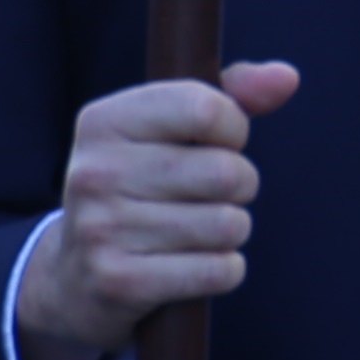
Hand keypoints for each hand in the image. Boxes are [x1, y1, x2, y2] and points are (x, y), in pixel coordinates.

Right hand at [13, 64, 305, 359]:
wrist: (73, 276)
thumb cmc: (139, 188)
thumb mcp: (168, 131)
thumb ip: (230, 95)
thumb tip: (286, 77)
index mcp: (103, 121)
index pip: (204, 109)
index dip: (233, 128)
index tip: (221, 142)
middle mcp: (96, 171)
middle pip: (225, 172)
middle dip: (241, 185)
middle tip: (217, 195)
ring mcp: (102, 228)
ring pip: (227, 225)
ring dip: (233, 231)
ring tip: (206, 230)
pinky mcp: (119, 282)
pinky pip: (216, 271)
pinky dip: (225, 270)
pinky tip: (200, 265)